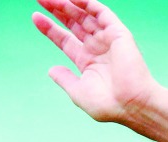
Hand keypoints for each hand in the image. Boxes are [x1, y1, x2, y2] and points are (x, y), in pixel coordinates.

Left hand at [32, 0, 159, 127]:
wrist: (132, 104)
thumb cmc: (107, 105)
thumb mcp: (78, 93)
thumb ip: (65, 79)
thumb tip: (51, 70)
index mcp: (88, 63)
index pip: (65, 40)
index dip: (50, 29)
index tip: (35, 17)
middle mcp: (97, 49)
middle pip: (73, 24)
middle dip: (56, 11)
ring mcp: (107, 40)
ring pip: (84, 15)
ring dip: (67, 5)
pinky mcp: (118, 33)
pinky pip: (101, 12)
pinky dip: (87, 3)